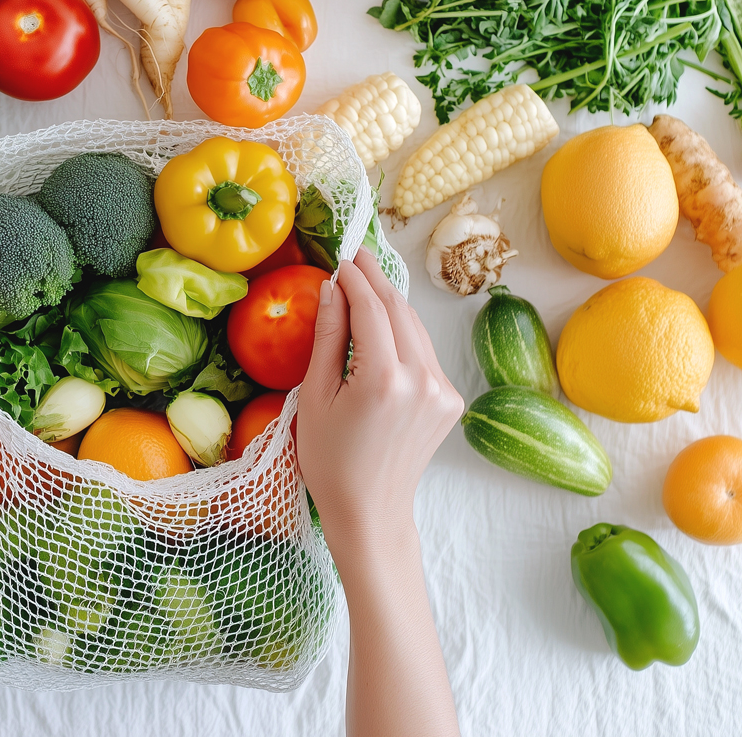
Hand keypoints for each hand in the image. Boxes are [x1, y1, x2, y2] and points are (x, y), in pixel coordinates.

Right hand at [297, 247, 463, 544]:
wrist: (370, 510)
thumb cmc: (330, 460)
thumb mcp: (315, 396)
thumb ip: (328, 337)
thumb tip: (331, 288)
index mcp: (383, 380)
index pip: (370, 308)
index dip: (354, 278)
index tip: (340, 258)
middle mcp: (422, 381)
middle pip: (398, 310)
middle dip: (376, 279)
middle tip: (355, 255)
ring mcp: (442, 391)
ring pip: (415, 328)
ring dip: (391, 302)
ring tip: (365, 282)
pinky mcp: (450, 399)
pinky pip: (424, 352)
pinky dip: (403, 332)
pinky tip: (382, 325)